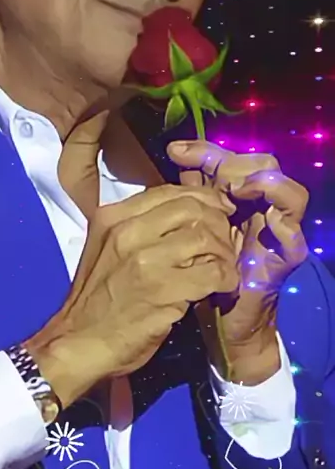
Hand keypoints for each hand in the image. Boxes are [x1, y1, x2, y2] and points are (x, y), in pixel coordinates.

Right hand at [28, 177, 237, 408]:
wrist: (77, 343)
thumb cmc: (96, 299)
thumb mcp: (108, 248)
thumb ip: (140, 228)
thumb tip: (187, 215)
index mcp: (113, 216)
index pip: (170, 192)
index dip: (203, 198)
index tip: (219, 210)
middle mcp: (127, 231)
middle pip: (191, 208)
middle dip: (218, 221)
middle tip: (226, 240)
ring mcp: (144, 260)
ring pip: (205, 236)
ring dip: (224, 251)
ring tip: (225, 265)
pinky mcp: (162, 290)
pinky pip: (211, 272)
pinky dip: (226, 277)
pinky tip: (224, 285)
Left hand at [167, 140, 308, 380]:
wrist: (222, 319)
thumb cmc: (203, 268)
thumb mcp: (192, 223)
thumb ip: (189, 190)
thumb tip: (176, 152)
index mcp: (238, 196)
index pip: (230, 158)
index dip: (205, 149)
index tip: (174, 152)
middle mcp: (262, 207)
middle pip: (264, 165)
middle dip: (234, 164)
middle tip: (211, 177)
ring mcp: (278, 232)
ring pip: (289, 192)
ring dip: (263, 184)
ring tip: (236, 190)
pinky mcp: (285, 260)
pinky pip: (293, 236)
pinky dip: (283, 224)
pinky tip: (265, 219)